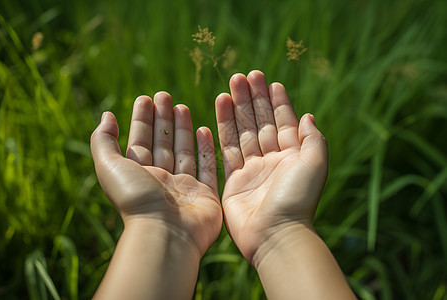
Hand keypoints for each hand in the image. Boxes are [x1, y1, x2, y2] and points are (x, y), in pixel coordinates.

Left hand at [90, 92, 221, 255]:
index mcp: (138, 175)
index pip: (140, 141)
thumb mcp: (109, 166)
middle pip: (162, 143)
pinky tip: (203, 129)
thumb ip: (104, 140)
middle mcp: (160, 180)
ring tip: (182, 106)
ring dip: (182, 129)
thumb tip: (106, 115)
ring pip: (183, 152)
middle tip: (165, 95)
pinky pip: (206, 167)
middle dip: (162, 119)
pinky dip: (205, 149)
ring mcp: (183, 187)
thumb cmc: (136, 199)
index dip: (142, 119)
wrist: (165, 233)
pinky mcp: (205, 194)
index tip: (146, 98)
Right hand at [216, 71, 327, 263]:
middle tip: (244, 75)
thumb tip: (308, 115)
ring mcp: (252, 169)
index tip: (270, 82)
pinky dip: (223, 129)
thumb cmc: (298, 199)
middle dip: (253, 99)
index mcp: (293, 155)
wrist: (275, 234)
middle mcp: (272, 159)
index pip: (283, 121)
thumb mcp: (315, 164)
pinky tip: (220, 110)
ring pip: (242, 132)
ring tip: (230, 86)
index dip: (277, 102)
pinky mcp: (234, 179)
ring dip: (236, 109)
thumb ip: (312, 138)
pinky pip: (226, 149)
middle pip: (260, 122)